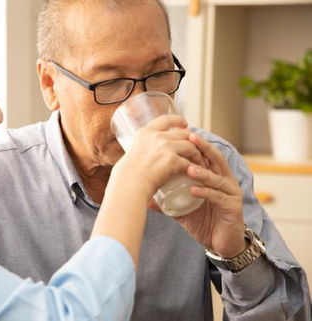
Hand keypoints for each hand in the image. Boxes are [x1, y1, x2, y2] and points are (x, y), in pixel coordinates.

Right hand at [115, 114, 203, 196]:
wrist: (129, 185)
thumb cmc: (127, 174)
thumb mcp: (132, 152)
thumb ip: (142, 147)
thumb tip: (144, 151)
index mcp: (145, 132)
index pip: (166, 119)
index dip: (178, 120)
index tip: (185, 125)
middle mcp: (156, 136)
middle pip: (183, 133)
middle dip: (192, 140)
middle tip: (196, 148)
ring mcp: (165, 147)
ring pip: (190, 145)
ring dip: (197, 154)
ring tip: (198, 162)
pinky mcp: (172, 160)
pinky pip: (190, 162)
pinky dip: (196, 168)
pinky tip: (197, 172)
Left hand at [171, 133, 246, 257]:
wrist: (221, 245)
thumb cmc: (203, 222)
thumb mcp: (183, 208)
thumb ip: (168, 201)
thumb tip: (145, 198)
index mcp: (215, 177)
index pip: (206, 155)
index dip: (197, 144)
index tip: (182, 134)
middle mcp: (226, 181)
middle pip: (215, 160)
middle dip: (202, 148)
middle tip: (189, 138)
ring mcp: (231, 193)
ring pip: (216, 178)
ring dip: (202, 172)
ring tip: (187, 167)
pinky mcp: (233, 207)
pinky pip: (218, 197)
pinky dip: (205, 192)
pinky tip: (193, 190)